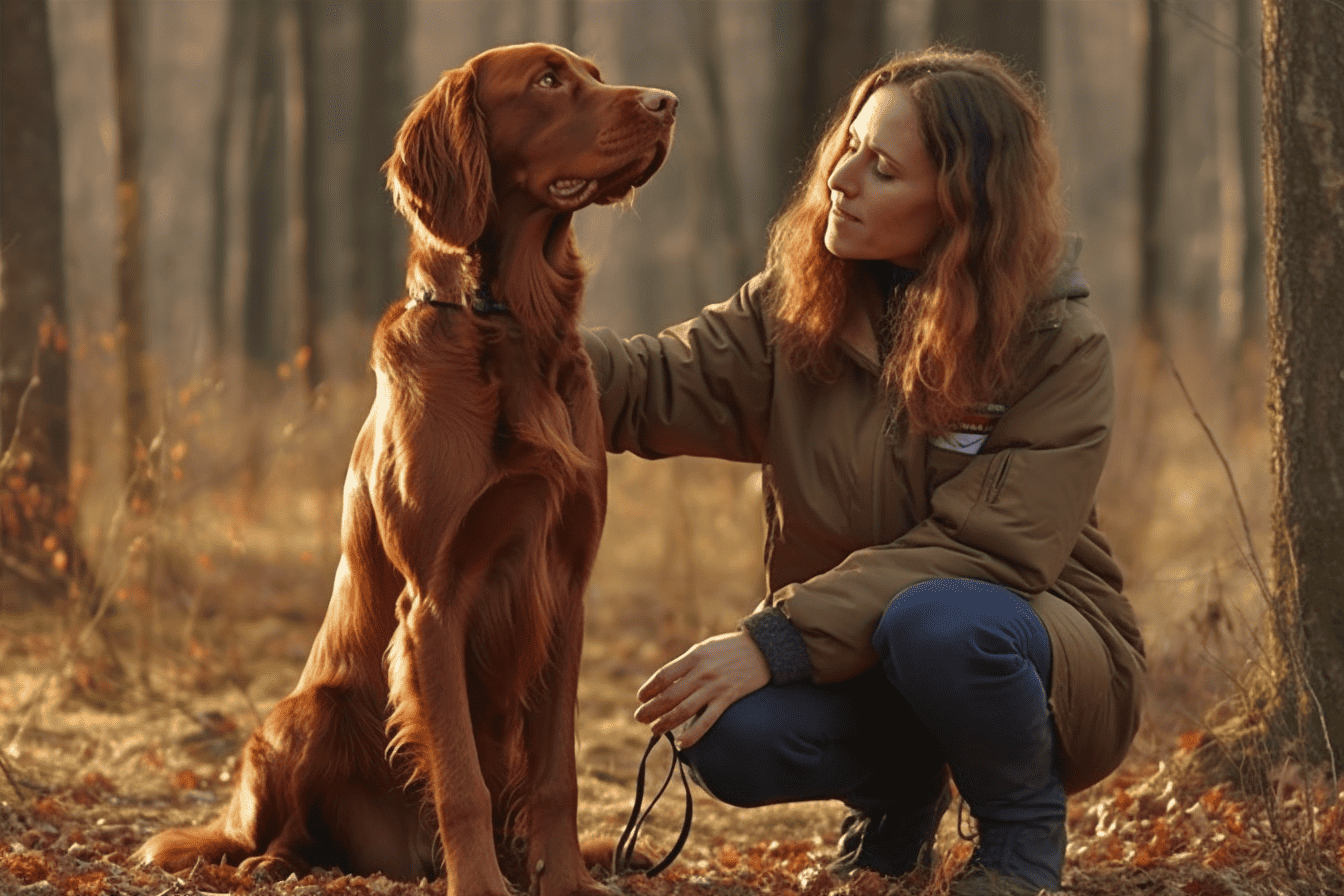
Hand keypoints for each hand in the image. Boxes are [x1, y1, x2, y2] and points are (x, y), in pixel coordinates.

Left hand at [634, 631, 769, 748]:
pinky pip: (707, 720)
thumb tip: (666, 682)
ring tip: (654, 730)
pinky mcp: (728, 698)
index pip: (664, 675)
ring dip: (666, 722)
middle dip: (651, 709)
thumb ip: (687, 663)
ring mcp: (715, 686)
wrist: (763, 649)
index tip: (640, 698)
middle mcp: (702, 672)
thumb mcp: (705, 648)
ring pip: (684, 710)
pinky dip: (693, 734)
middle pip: (670, 695)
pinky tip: (683, 742)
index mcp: (694, 656)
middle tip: (640, 718)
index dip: (649, 689)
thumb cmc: (729, 649)